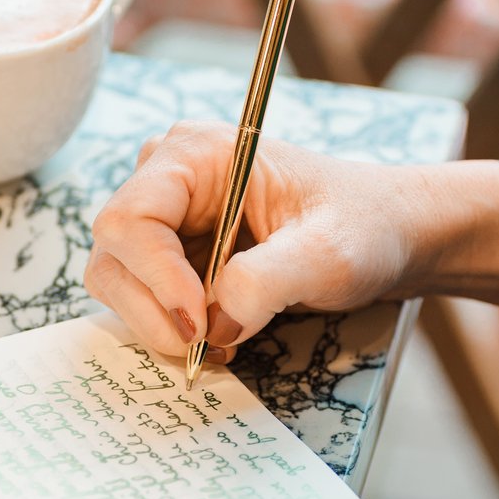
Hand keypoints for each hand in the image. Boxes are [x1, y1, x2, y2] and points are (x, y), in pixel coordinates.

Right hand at [87, 123, 431, 361]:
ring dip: (160, 324)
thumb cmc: (362, 226)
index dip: (156, 277)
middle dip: (154, 309)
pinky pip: (141, 298)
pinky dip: (170, 327)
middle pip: (114, 253)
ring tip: (221, 341)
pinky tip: (218, 334)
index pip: (131, 218)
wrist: (383, 235)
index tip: (200, 323)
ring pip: (118, 281)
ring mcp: (164, 217)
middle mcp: (166, 178)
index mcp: (197, 154)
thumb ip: (270, 279)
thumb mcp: (329, 252)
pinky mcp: (170, 253)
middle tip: (208, 345)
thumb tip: (214, 320)